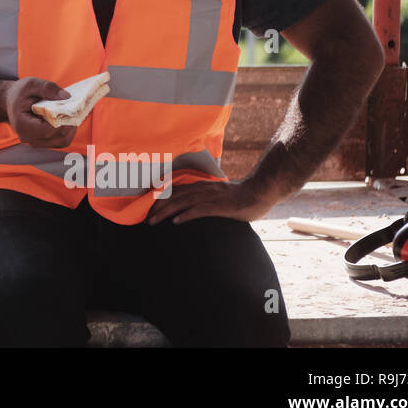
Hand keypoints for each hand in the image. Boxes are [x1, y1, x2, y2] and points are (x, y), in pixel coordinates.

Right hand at [3, 76, 75, 147]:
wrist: (10, 102)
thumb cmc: (19, 93)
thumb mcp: (31, 84)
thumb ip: (48, 88)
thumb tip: (66, 97)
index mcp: (22, 125)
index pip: (48, 130)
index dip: (62, 121)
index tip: (71, 109)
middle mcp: (28, 137)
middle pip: (58, 137)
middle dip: (70, 124)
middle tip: (75, 110)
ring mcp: (36, 142)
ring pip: (62, 141)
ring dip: (71, 128)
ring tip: (72, 113)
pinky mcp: (43, 142)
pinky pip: (61, 140)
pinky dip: (68, 130)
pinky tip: (67, 118)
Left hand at [145, 179, 276, 225]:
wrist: (261, 191)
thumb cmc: (241, 196)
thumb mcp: (219, 194)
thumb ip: (206, 198)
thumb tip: (194, 206)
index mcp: (201, 186)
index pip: (176, 191)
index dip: (161, 199)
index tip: (148, 208)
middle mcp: (203, 189)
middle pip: (175, 196)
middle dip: (158, 207)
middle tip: (146, 218)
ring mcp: (211, 196)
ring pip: (183, 202)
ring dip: (166, 212)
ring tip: (154, 221)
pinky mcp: (220, 206)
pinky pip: (200, 210)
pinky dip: (186, 215)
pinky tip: (176, 221)